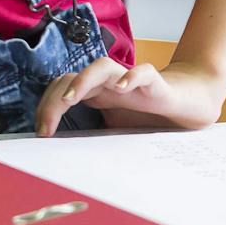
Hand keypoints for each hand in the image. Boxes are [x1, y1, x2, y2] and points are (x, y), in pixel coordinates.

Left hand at [34, 57, 225, 136]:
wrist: (185, 108)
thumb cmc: (145, 116)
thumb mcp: (111, 129)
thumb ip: (89, 134)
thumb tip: (60, 158)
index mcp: (93, 92)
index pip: (60, 89)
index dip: (46, 107)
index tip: (40, 134)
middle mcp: (106, 82)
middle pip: (71, 77)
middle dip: (54, 100)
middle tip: (46, 127)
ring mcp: (128, 80)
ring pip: (101, 66)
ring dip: (83, 80)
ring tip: (70, 99)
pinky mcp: (154, 83)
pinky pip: (143, 72)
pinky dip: (131, 76)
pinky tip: (122, 88)